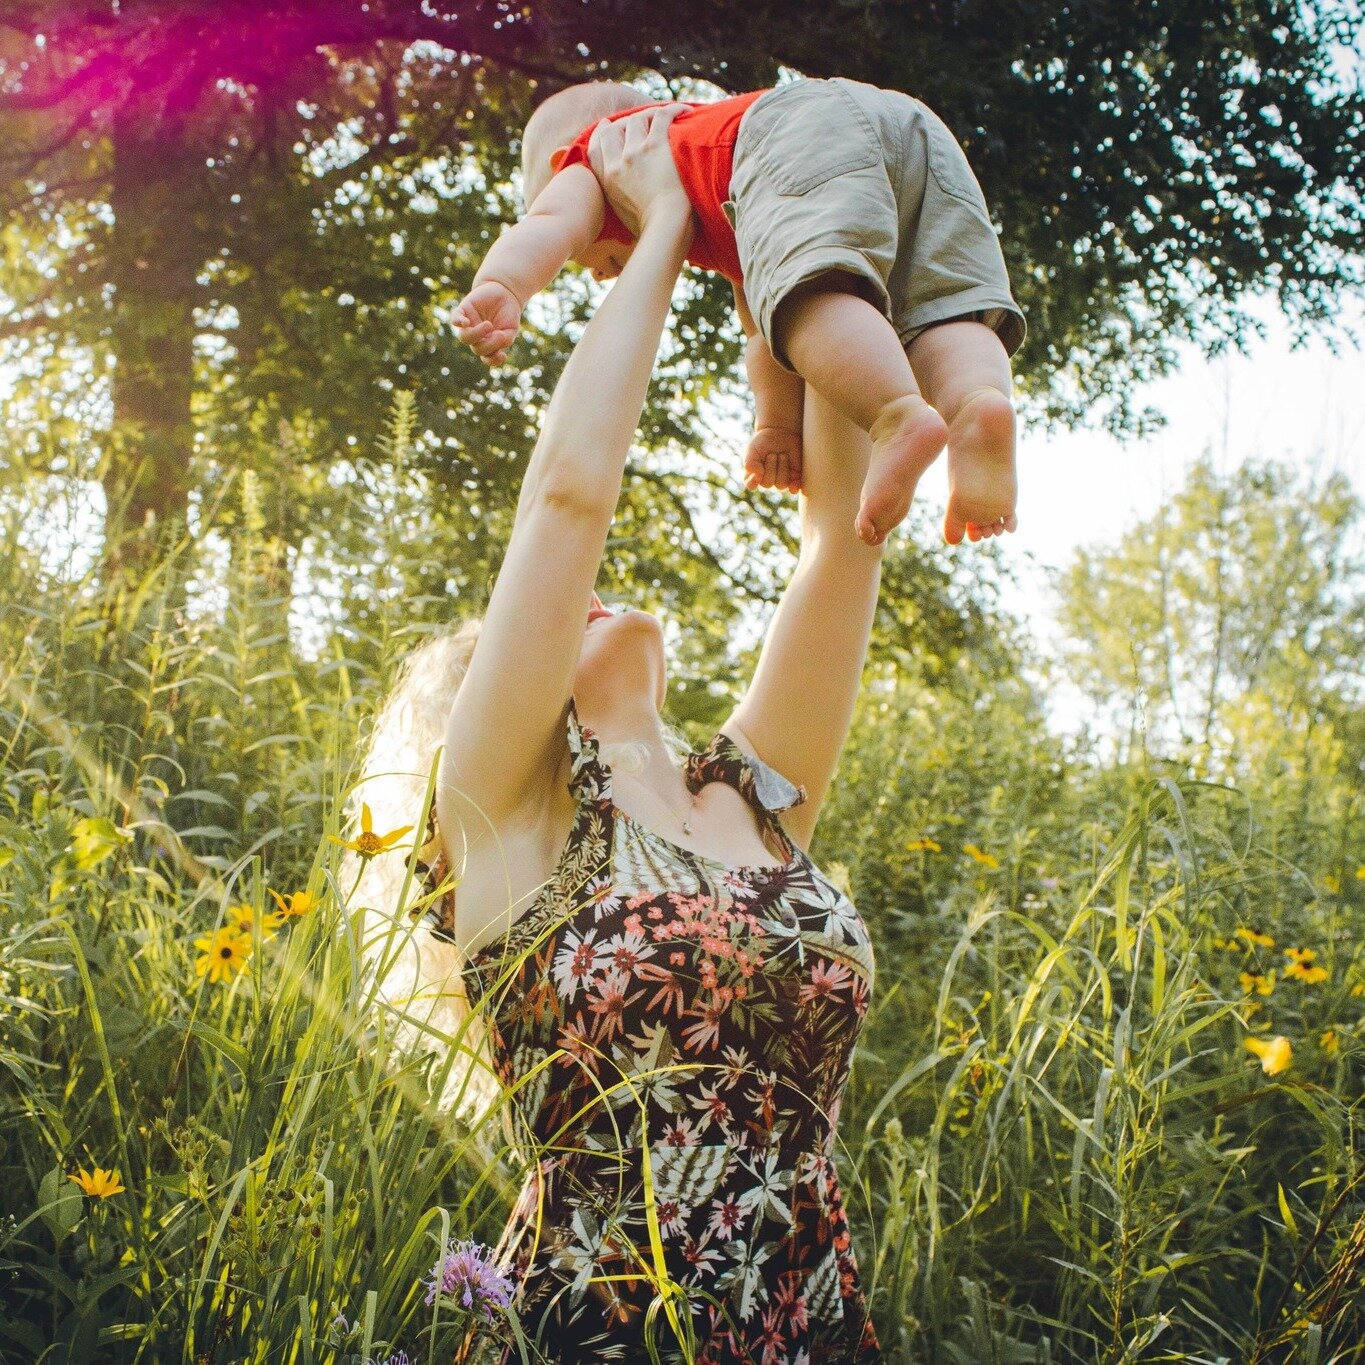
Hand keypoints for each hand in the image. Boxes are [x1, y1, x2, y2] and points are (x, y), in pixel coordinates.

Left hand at [452, 280, 521, 366]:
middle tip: (500, 333)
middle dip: (489, 344)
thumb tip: (497, 340)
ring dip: (476, 334)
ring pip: (465, 337)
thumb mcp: (511, 329)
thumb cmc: (508, 314)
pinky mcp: (463, 310)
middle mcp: (476, 337)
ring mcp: (469, 324)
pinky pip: (455, 319)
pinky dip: (459, 322)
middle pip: (476, 349)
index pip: (486, 357)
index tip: (503, 355)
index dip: (492, 360)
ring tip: (488, 325)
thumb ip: (505, 340)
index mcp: (488, 344)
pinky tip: (465, 323)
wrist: (504, 292)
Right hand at [589, 104, 690, 237]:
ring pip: (637, 119)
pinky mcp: (656, 145)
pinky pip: (662, 116)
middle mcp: (618, 162)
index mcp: (608, 180)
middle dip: (624, 121)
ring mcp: (636, 152)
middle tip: (640, 119)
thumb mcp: (624, 215)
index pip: (596, 147)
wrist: (666, 228)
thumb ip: (620, 199)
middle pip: (614, 128)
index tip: (606, 125)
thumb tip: (628, 199)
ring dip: (649, 115)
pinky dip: (673, 110)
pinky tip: (685, 111)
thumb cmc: (652, 230)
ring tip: (664, 117)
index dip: (601, 133)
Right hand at [745, 426, 803, 493]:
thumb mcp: (753, 449)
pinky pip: (794, 488)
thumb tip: (757, 475)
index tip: (757, 472)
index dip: (753, 481)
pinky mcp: (794, 477)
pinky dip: (794, 487)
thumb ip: (750, 463)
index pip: (751, 484)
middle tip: (772, 454)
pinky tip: (794, 482)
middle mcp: (767, 479)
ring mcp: (781, 479)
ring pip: (781, 484)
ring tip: (783, 455)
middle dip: (770, 468)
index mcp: (754, 473)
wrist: (781, 431)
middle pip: (767, 483)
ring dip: (782, 469)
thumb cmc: (764, 441)